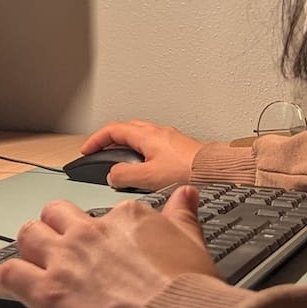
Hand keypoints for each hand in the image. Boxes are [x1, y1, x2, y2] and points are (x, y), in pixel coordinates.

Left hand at [0, 188, 215, 307]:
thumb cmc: (189, 299)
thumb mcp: (194, 247)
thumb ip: (183, 217)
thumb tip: (186, 195)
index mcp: (127, 218)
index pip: (103, 211)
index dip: (100, 231)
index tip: (103, 246)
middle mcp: (91, 232)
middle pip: (55, 214)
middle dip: (55, 229)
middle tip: (62, 250)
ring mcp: (65, 260)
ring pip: (27, 234)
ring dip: (29, 248)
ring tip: (35, 264)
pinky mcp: (45, 291)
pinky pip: (8, 273)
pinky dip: (5, 278)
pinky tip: (10, 285)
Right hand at [77, 118, 201, 190]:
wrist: (220, 173)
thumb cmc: (190, 171)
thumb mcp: (148, 177)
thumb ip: (125, 175)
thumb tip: (112, 176)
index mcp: (147, 135)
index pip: (113, 130)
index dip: (95, 139)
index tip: (86, 149)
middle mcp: (159, 133)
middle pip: (126, 130)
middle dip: (110, 141)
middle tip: (101, 153)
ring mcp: (171, 140)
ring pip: (141, 138)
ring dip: (127, 148)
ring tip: (122, 165)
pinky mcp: (181, 150)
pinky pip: (154, 147)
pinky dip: (142, 154)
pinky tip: (146, 170)